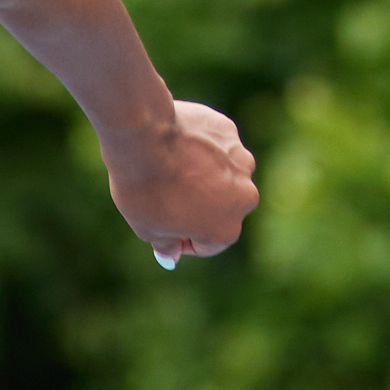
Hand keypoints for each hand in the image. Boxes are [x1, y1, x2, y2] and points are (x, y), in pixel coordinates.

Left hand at [99, 98, 257, 260]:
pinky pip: (215, 147)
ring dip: (202, 175)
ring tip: (170, 168)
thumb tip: (171, 257)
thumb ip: (167, 246)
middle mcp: (245, 198)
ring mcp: (241, 161)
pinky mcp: (229, 132)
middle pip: (220, 208)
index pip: (206, 245)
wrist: (144, 138)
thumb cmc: (146, 190)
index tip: (161, 225)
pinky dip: (199, 149)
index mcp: (227, 231)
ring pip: (222, 174)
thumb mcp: (148, 229)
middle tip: (166, 195)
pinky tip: (175, 145)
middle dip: (197, 206)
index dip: (180, 238)